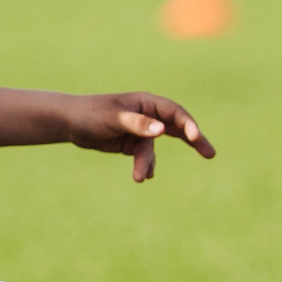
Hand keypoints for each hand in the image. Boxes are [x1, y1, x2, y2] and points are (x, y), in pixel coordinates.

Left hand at [64, 91, 216, 182]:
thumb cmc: (91, 114)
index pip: (174, 112)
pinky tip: (143, 176)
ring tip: (139, 178)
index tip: (195, 137)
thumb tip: (162, 130)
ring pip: (153, 148)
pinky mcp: (133, 143)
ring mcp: (141, 130)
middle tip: (211, 154)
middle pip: (177, 127)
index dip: (187, 124)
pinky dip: (145, 166)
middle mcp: (148, 115)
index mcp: (146, 103)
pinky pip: (145, 156)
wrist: (71, 122)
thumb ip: (137, 124)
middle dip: (193, 140)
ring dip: (147, 162)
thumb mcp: (113, 119)